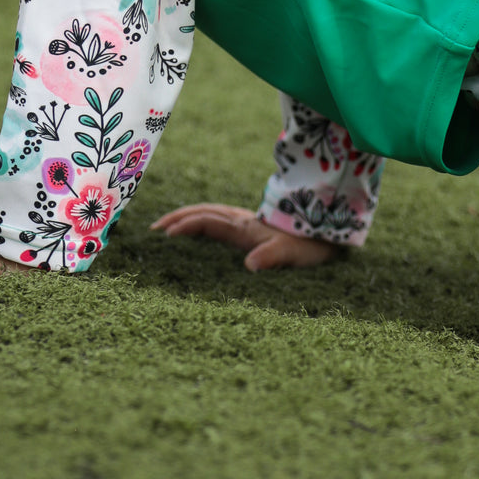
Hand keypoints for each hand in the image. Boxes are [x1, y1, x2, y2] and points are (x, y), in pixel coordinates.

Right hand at [149, 203, 338, 271]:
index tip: (165, 234)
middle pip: (203, 212)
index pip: (209, 223)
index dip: (187, 226)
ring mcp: (244, 222)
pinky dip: (199, 220)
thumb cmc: (309, 247)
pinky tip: (196, 229)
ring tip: (165, 227)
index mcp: (245, 229)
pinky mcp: (249, 227)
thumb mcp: (291, 254)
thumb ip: (271, 256)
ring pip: (208, 213)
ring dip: (185, 217)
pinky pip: (216, 219)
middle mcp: (241, 222)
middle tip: (153, 229)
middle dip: (177, 218)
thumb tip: (250, 265)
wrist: (325, 232)